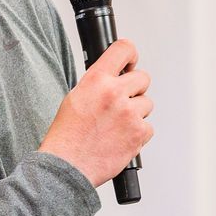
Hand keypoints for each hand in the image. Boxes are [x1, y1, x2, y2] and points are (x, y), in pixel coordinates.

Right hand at [40, 38, 153, 186]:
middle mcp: (115, 93)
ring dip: (136, 112)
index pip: (123, 49)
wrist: (67, 166)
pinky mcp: (139, 133)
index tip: (130, 62)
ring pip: (147, 103)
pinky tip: (120, 138)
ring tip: (116, 125)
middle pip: (143, 78)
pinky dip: (138, 133)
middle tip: (121, 102)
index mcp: (96, 80)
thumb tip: (116, 76)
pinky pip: (148, 127)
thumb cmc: (67, 135)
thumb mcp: (76, 97)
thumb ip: (99, 83)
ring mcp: (129, 113)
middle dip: (134, 89)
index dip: (130, 55)